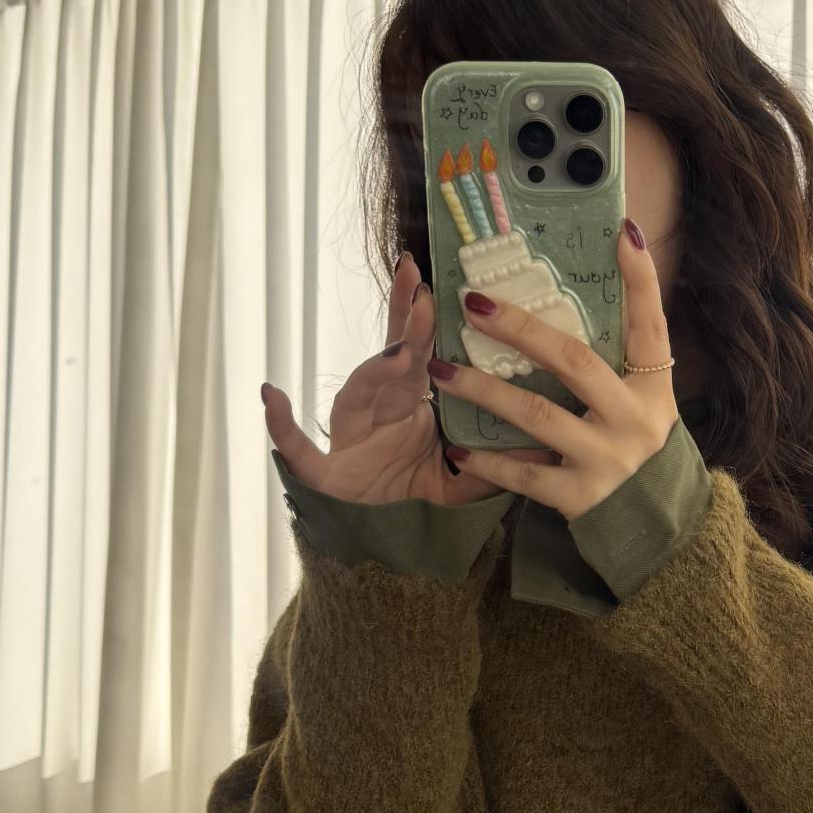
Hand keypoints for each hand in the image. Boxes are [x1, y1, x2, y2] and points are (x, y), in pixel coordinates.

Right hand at [260, 255, 558, 506]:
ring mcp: (351, 433)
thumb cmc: (417, 489)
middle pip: (394, 357)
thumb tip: (542, 446)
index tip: (440, 279)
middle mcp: (379, 406)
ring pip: (360, 392)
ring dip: (376, 370)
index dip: (430, 318)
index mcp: (412, 400)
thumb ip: (495, 460)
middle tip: (422, 286)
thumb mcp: (465, 477)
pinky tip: (271, 396)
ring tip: (398, 353)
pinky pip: (300, 450)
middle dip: (408, 323)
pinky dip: (282, 426)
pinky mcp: (327, 471)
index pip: (425, 351)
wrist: (383, 534)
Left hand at [428, 221, 676, 515]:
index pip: (650, 324)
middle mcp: (635, 421)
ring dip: (484, 389)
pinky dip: (488, 463)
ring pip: (537, 415)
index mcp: (651, 388)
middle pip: (574, 361)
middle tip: (472, 302)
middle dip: (520, 328)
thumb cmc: (630, 445)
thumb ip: (617, 357)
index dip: (640, 280)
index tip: (623, 231)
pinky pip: (524, 475)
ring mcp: (608, 460)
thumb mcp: (639, 400)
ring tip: (441, 370)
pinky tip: (458, 449)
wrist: (648, 527)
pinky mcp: (580, 498)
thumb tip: (599, 285)